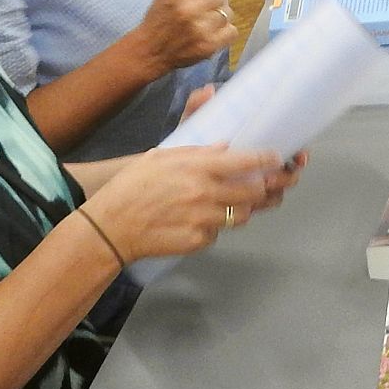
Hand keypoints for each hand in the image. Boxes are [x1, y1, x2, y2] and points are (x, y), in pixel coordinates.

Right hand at [83, 144, 293, 264]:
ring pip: (243, 215)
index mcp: (198, 168)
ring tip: (241, 201)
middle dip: (270, 187)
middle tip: (276, 183)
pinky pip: (219, 232)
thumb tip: (225, 147)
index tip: (279, 158)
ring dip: (246, 208)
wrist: (110, 227)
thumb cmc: (132, 186)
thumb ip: (196, 152)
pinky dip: (217, 226)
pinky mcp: (199, 241)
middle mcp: (206, 194)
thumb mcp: (161, 157)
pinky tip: (203, 219)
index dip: (269, 160)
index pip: (248, 162)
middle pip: (256, 192)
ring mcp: (204, 220)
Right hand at [132, 0, 232, 76]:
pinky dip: (224, 33)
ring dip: (218, 17)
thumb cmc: (161, 15)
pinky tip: (209, 34)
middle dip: (212, 0)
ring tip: (202, 23)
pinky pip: (233, 31)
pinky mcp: (209, 45)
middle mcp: (188, 7)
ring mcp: (200, 28)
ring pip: (228, 12)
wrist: (150, 50)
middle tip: (198, 10)